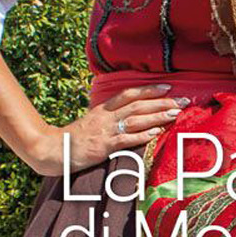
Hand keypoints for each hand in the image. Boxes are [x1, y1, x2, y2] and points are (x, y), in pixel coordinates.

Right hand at [25, 85, 189, 175]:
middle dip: (162, 102)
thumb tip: (129, 116)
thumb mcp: (91, 123)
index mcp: (103, 109)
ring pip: (136, 119)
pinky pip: (126, 139)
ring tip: (175, 113)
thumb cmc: (73, 139)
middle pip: (138, 105)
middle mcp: (106, 117)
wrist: (52, 150)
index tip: (168, 86)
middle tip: (183, 100)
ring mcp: (105, 131)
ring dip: (158, 116)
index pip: (129, 94)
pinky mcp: (103, 147)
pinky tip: (156, 133)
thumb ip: (109, 118)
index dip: (149, 89)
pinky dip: (142, 136)